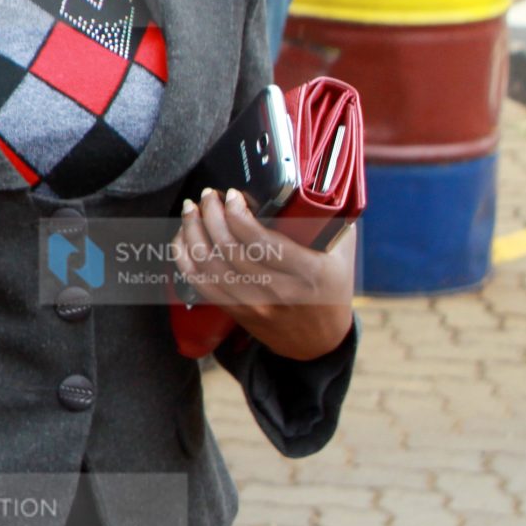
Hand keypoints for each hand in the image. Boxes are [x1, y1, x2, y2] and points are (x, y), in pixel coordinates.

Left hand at [175, 188, 353, 360]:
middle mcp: (278, 291)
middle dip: (211, 215)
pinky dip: (185, 257)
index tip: (233, 195)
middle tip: (208, 196)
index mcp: (308, 273)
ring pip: (209, 266)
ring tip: (192, 209)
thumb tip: (307, 184)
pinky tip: (184, 237)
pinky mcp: (236, 311)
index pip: (262, 242)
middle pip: (229, 250)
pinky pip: (199, 283)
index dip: (238, 215)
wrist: (320, 341)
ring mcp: (254, 304)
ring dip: (193, 232)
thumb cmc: (331, 289)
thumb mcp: (341, 254)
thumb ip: (328, 220)